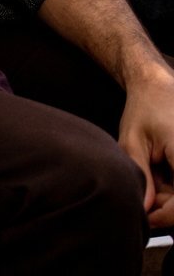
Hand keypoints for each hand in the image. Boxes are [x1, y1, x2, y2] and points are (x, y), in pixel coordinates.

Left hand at [118, 62, 173, 224]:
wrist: (157, 88)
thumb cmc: (144, 109)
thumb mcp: (133, 141)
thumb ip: (140, 174)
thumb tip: (143, 205)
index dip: (165, 215)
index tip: (146, 217)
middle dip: (163, 205)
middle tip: (141, 194)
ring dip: (166, 195)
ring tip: (148, 174)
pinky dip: (170, 186)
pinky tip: (157, 172)